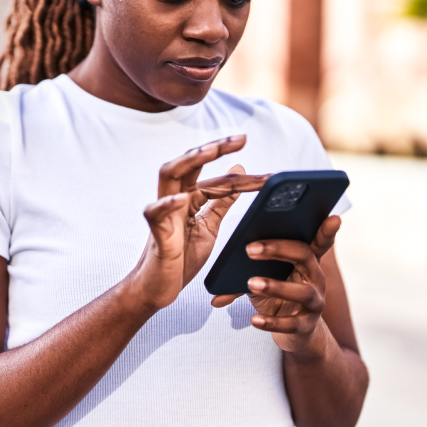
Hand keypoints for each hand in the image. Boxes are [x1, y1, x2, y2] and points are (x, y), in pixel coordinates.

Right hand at [129, 135, 268, 311]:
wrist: (159, 288)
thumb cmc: (180, 257)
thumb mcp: (209, 226)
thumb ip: (221, 201)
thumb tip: (239, 169)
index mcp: (189, 199)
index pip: (216, 179)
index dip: (244, 178)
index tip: (271, 177)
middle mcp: (174, 199)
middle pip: (188, 163)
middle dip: (213, 149)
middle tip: (239, 139)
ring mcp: (163, 214)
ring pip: (168, 175)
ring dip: (188, 161)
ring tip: (209, 151)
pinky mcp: (156, 234)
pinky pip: (155, 214)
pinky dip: (166, 205)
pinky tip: (180, 199)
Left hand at [211, 216, 341, 352]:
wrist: (294, 334)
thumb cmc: (276, 297)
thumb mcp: (262, 278)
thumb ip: (242, 273)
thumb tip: (213, 288)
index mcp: (306, 261)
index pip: (319, 241)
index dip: (327, 230)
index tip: (333, 217)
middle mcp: (315, 278)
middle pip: (304, 256)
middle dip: (278, 250)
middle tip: (249, 249)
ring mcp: (314, 303)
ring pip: (302, 292)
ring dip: (275, 286)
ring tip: (251, 283)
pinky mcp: (307, 326)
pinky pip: (292, 323)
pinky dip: (272, 322)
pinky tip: (254, 320)